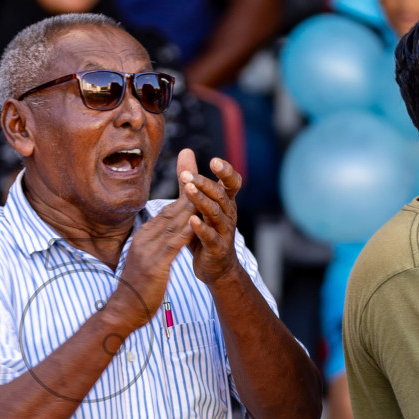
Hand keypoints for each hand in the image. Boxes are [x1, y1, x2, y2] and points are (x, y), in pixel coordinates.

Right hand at [107, 170, 195, 330]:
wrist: (123, 312)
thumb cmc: (138, 290)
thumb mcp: (147, 262)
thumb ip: (156, 248)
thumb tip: (165, 239)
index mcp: (144, 237)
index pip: (167, 211)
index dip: (182, 194)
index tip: (194, 176)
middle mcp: (145, 238)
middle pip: (171, 209)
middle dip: (187, 188)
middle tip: (200, 168)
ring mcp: (148, 250)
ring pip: (173, 222)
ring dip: (190, 204)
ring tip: (205, 188)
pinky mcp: (154, 264)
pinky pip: (173, 244)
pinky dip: (186, 230)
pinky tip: (198, 220)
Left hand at [177, 149, 245, 287]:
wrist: (216, 268)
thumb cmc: (207, 232)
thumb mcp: (199, 203)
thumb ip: (192, 179)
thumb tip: (186, 150)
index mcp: (226, 202)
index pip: (233, 183)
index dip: (226, 172)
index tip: (214, 161)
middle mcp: (229, 214)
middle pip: (220, 195)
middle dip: (204, 184)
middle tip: (186, 175)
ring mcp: (225, 232)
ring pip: (215, 213)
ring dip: (201, 201)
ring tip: (187, 190)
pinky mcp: (217, 248)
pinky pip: (211, 237)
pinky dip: (202, 228)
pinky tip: (191, 220)